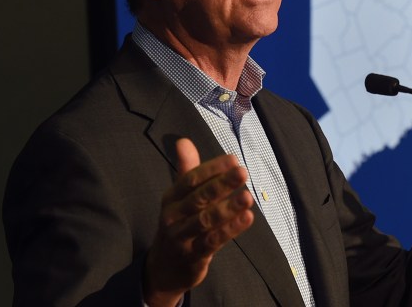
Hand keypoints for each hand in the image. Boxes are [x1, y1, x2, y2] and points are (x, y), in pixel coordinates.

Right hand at [143, 138, 254, 306]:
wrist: (163, 269)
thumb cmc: (179, 224)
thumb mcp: (179, 198)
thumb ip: (187, 170)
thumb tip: (183, 140)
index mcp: (171, 198)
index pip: (191, 179)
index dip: (212, 169)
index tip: (233, 159)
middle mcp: (173, 216)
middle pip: (199, 198)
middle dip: (221, 184)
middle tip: (243, 172)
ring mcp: (182, 237)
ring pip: (206, 220)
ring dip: (228, 208)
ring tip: (248, 197)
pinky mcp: (194, 256)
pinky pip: (213, 241)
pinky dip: (230, 230)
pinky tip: (247, 218)